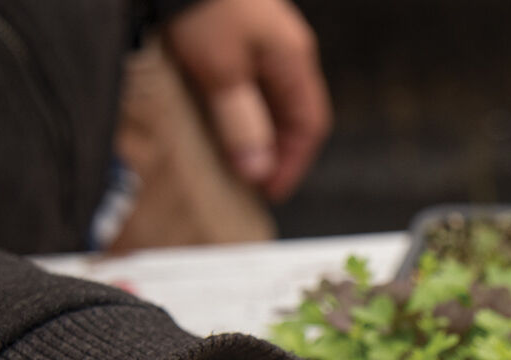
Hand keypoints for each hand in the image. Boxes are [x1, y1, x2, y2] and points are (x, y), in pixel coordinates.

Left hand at [162, 0, 330, 200]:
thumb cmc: (200, 5)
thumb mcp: (221, 71)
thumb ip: (241, 122)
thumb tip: (257, 170)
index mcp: (293, 58)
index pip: (310, 124)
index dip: (293, 162)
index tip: (269, 191)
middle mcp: (283, 46)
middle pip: (290, 111)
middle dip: (274, 149)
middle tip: (249, 179)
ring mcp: (259, 34)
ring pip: (266, 95)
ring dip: (253, 127)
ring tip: (230, 154)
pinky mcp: (231, 27)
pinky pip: (244, 78)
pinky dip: (235, 104)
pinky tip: (213, 114)